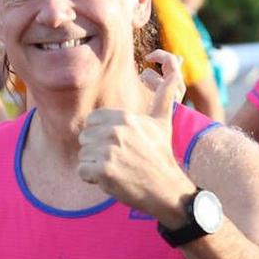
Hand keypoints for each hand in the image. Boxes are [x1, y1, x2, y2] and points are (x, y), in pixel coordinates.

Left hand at [76, 51, 193, 222]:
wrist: (167, 189)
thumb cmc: (161, 155)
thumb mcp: (163, 122)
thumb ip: (165, 95)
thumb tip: (177, 69)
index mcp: (124, 117)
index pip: (92, 121)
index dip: (101, 135)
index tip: (119, 145)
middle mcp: (116, 131)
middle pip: (84, 138)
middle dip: (96, 151)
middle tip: (119, 160)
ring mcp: (109, 151)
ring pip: (83, 155)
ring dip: (95, 166)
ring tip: (117, 169)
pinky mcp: (103, 171)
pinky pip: (81, 171)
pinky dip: (92, 179)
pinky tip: (111, 179)